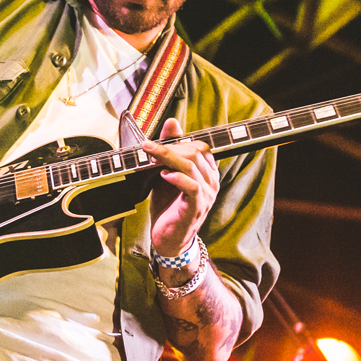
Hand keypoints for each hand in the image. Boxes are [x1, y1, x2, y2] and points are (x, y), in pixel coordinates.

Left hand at [144, 117, 218, 259]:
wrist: (169, 239)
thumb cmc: (169, 206)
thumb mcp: (167, 173)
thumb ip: (170, 150)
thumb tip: (172, 121)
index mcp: (208, 173)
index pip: (200, 147)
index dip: (179, 141)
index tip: (156, 142)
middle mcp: (212, 182)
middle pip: (195, 153)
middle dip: (170, 147)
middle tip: (148, 146)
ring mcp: (207, 195)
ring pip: (191, 166)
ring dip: (168, 157)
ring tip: (150, 155)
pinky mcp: (197, 207)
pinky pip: (192, 186)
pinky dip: (176, 178)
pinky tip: (163, 175)